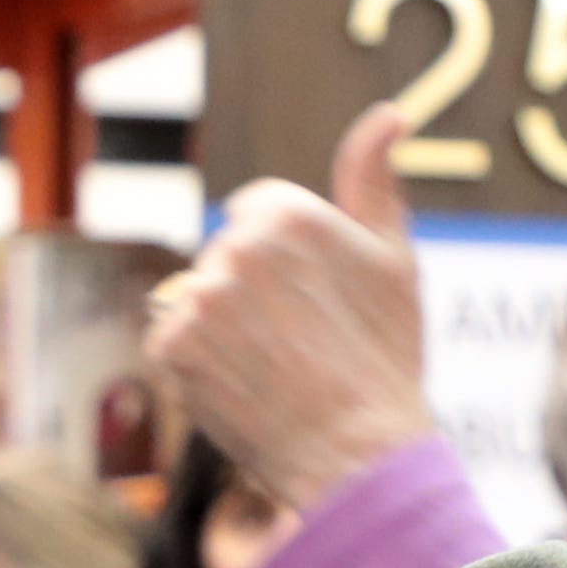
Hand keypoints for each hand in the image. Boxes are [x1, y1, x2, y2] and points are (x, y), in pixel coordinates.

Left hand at [147, 108, 437, 511]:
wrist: (359, 455)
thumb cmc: (385, 358)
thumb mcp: (394, 258)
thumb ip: (374, 178)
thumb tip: (391, 112)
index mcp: (288, 214)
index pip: (254, 215)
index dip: (285, 264)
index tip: (313, 304)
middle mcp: (236, 246)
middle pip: (224, 258)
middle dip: (251, 294)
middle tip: (298, 344)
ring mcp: (199, 297)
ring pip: (199, 300)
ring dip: (223, 330)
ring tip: (272, 368)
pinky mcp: (171, 346)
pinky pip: (173, 343)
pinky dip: (198, 366)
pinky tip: (242, 387)